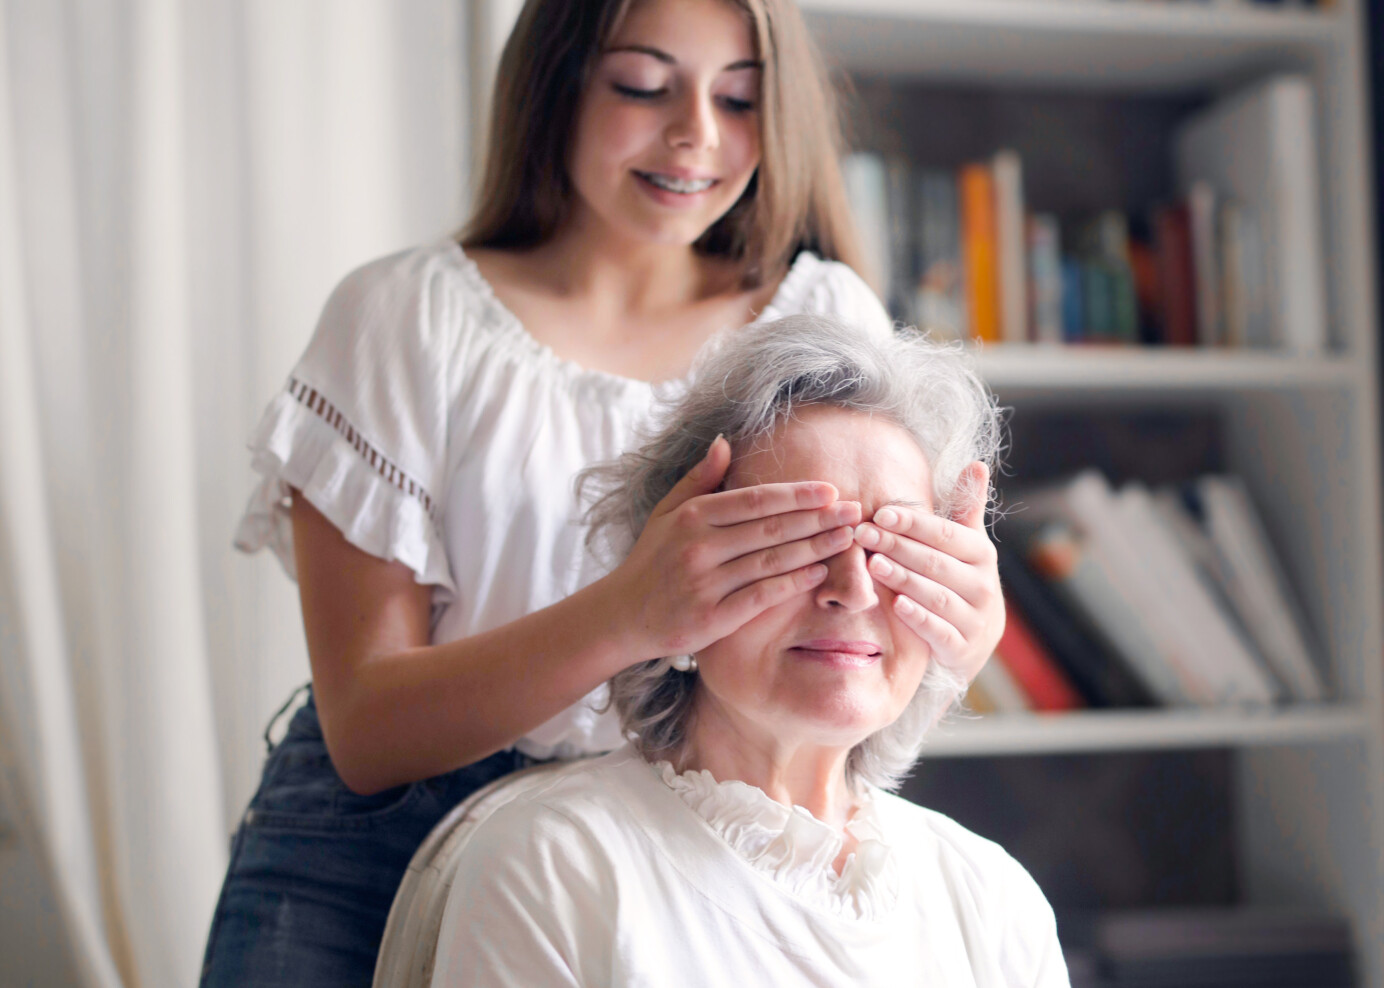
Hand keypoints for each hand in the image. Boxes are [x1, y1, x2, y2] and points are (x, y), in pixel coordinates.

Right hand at [607, 436, 862, 660]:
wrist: (623, 615)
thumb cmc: (652, 560)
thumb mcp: (667, 513)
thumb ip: (699, 478)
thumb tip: (725, 441)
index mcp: (692, 517)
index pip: (755, 500)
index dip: (796, 495)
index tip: (831, 490)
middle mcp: (698, 547)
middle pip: (771, 529)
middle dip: (818, 519)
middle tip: (856, 511)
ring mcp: (705, 583)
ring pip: (772, 561)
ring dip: (815, 549)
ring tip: (847, 539)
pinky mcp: (711, 618)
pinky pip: (761, 596)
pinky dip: (792, 584)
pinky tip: (819, 573)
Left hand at [852, 462, 1001, 681]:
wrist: (975, 639)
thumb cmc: (961, 579)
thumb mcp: (967, 545)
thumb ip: (967, 507)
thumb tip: (976, 464)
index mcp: (982, 554)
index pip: (945, 534)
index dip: (913, 523)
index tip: (880, 513)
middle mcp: (983, 585)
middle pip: (935, 562)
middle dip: (897, 547)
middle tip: (863, 533)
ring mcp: (975, 618)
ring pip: (936, 595)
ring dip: (903, 578)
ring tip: (872, 564)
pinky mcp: (963, 648)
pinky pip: (940, 631)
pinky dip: (919, 618)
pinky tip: (896, 605)